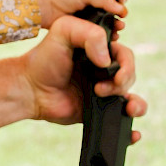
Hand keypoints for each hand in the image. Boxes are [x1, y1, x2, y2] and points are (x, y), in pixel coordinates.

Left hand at [19, 16, 145, 142]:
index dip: (124, 61)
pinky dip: (131, 130)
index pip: (124, 54)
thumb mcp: (63, 31)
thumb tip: (107, 61)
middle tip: (101, 89)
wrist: (30, 90)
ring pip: (132, 98)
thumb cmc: (44, 59)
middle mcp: (103, 71)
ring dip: (136, 104)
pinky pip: (121, 121)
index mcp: (98, 50)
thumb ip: (89, 33)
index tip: (106, 67)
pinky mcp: (98, 112)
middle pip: (130, 76)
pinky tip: (134, 134)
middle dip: (124, 81)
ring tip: (126, 108)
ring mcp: (102, 92)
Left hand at [30, 0, 127, 37]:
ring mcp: (91, 16)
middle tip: (121, 22)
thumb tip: (119, 7)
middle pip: (114, 11)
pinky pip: (100, 32)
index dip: (121, 1)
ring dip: (115, 26)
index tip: (123, 9)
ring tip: (117, 30)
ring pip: (109, 22)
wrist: (45, 8)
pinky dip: (106, 34)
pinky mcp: (85, 28)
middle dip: (119, 17)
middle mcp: (95, 4)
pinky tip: (110, 37)